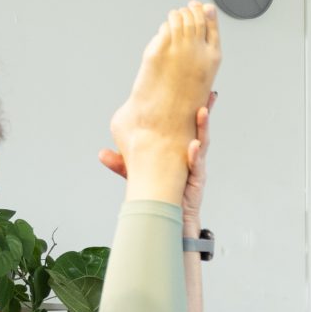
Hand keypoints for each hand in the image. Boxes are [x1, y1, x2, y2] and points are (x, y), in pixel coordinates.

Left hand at [100, 90, 214, 225]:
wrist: (170, 219)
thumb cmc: (160, 195)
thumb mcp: (138, 175)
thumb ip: (122, 163)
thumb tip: (102, 153)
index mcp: (179, 150)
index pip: (186, 127)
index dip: (189, 112)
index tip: (191, 92)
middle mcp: (191, 156)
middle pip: (199, 130)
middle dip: (204, 113)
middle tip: (208, 94)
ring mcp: (195, 167)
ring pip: (202, 143)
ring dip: (203, 127)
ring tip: (202, 111)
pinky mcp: (196, 181)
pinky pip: (197, 166)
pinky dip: (196, 155)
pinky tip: (195, 144)